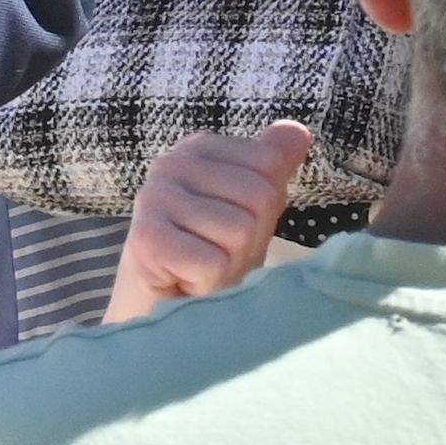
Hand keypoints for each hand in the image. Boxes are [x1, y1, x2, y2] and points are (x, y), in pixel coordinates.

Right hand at [113, 121, 312, 320]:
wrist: (161, 312)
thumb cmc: (208, 258)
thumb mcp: (251, 209)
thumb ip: (272, 167)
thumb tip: (299, 132)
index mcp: (200, 148)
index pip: (270, 164)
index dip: (265, 209)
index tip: (232, 230)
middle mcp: (172, 163)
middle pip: (259, 197)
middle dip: (249, 240)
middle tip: (216, 255)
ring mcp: (154, 198)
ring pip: (239, 231)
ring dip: (229, 265)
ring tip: (201, 269)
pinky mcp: (146, 240)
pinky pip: (213, 262)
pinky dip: (209, 284)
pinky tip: (185, 283)